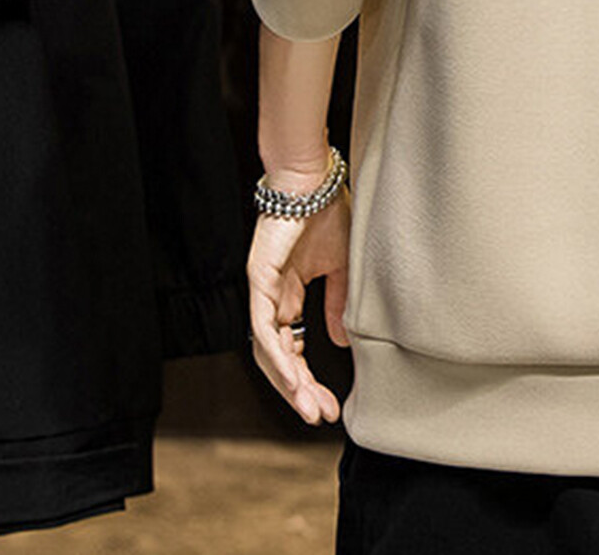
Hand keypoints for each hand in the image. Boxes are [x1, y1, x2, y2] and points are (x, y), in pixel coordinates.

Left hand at [246, 175, 350, 423]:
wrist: (314, 180)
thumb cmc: (328, 213)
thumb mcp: (340, 268)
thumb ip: (336, 305)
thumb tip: (339, 344)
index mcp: (288, 298)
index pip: (294, 352)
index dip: (309, 381)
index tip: (331, 406)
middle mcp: (271, 301)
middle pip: (278, 361)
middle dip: (299, 392)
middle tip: (319, 416)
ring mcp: (262, 293)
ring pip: (268, 353)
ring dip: (289, 383)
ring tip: (310, 407)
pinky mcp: (258, 281)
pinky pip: (265, 328)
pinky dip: (279, 356)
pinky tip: (295, 377)